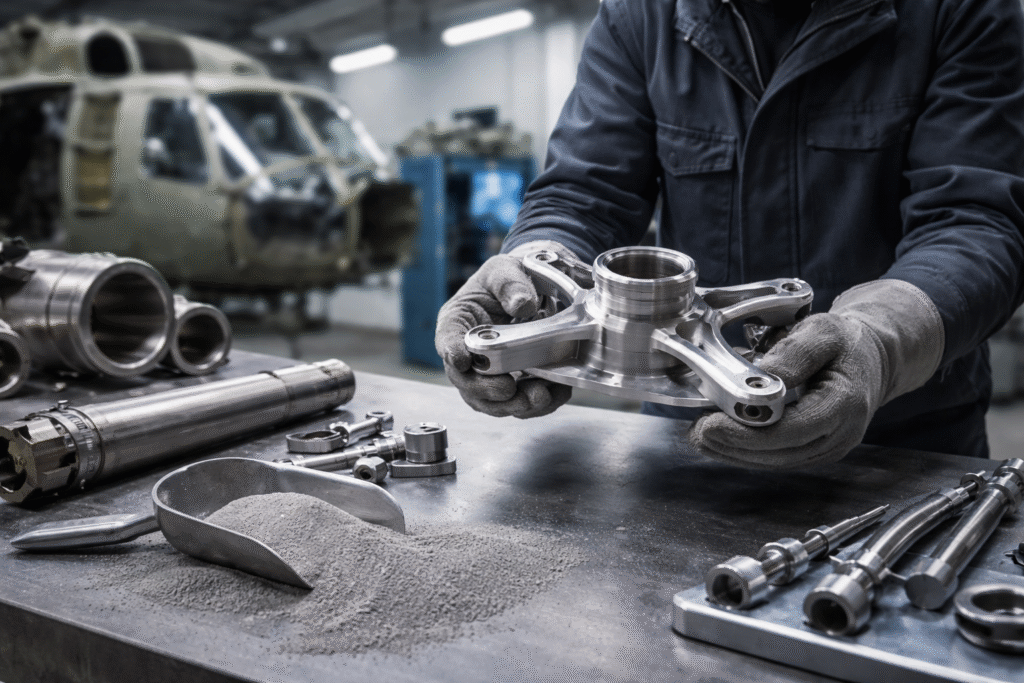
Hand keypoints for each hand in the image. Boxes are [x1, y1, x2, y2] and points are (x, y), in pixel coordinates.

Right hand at [435, 242, 573, 417]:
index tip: (462, 360)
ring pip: (489, 401)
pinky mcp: (508, 384)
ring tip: (537, 398)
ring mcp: (485, 372)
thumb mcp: (505, 270)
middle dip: (487, 390)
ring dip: (512, 405)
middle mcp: (466, 352)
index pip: (447, 339)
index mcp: (457, 320)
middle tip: (508, 389)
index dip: (451, 351)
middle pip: (466, 381)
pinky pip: (515, 403)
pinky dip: (534, 406)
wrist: (525, 292)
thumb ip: (510, 284)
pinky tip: (553, 395)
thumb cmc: (505, 280)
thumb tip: (523, 304)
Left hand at [688, 280, 943, 468]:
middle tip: (698, 432)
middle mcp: (840, 435)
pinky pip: (779, 458)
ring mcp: (829, 448)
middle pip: (779, 452)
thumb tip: (761, 374)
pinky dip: (748, 451)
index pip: (791, 430)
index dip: (748, 434)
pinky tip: (723, 440)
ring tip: (701, 436)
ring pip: (776, 461)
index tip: (712, 425)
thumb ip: (794, 353)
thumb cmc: (847, 342)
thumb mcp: (823, 332)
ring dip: (736, 452)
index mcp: (845, 404)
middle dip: (733, 446)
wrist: (873, 357)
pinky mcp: (816, 451)